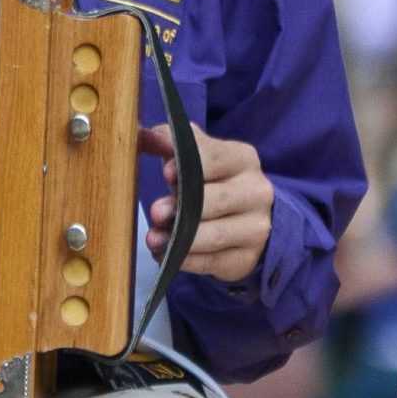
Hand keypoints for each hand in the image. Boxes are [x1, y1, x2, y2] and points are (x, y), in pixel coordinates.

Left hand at [140, 122, 273, 283]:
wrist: (244, 220)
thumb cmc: (210, 182)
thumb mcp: (195, 156)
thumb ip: (167, 141)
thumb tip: (140, 135)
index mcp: (243, 159)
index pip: (215, 158)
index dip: (188, 166)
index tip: (165, 174)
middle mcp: (256, 192)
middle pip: (215, 200)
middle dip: (182, 207)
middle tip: (156, 213)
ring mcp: (256, 228)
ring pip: (214, 235)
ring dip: (179, 239)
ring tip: (154, 239)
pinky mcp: (246, 258)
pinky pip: (212, 262)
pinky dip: (186, 260)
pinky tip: (167, 255)